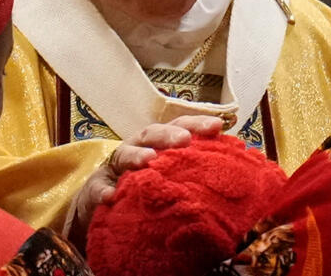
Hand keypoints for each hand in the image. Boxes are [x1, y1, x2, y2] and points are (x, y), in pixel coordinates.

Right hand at [65, 115, 223, 247]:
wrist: (104, 206)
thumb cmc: (147, 188)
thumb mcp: (170, 175)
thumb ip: (194, 168)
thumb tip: (234, 164)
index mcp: (159, 144)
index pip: (180, 127)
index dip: (197, 123)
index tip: (218, 127)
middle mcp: (137, 148)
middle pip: (151, 134)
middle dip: (168, 135)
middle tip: (184, 140)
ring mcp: (114, 168)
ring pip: (123, 154)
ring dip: (136, 156)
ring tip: (148, 161)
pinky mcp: (95, 188)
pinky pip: (97, 188)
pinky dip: (103, 191)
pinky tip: (110, 197)